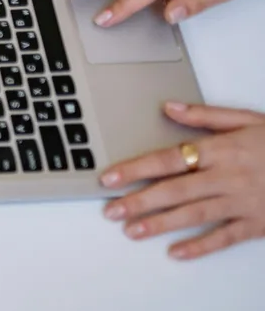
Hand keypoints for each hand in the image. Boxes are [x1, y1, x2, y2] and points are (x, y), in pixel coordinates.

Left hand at [101, 102, 264, 259]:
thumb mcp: (249, 118)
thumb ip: (206, 116)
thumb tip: (169, 108)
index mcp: (222, 149)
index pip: (168, 159)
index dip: (135, 169)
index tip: (109, 177)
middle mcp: (229, 177)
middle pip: (175, 190)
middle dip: (139, 201)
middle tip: (110, 210)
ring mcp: (243, 202)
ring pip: (195, 214)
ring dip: (160, 224)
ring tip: (131, 231)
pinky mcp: (259, 223)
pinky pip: (226, 237)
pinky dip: (201, 246)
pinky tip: (177, 252)